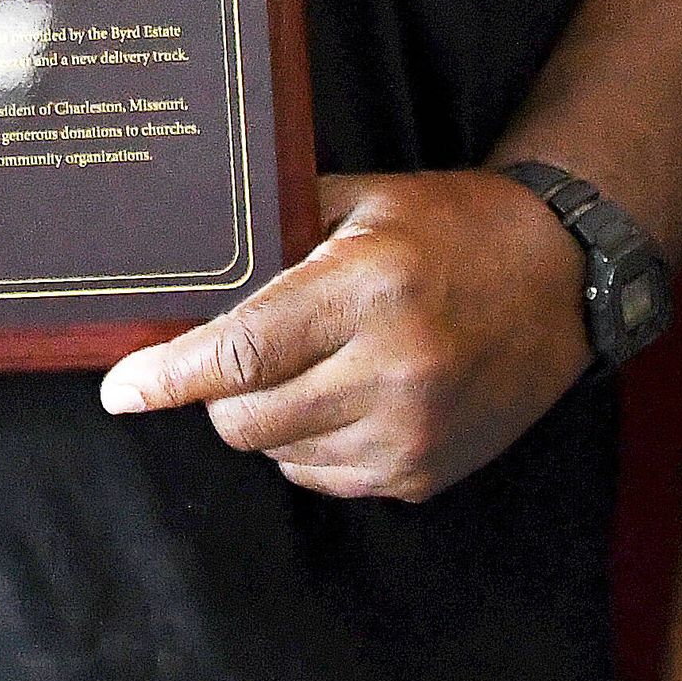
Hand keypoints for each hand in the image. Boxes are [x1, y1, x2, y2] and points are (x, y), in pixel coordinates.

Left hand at [96, 168, 586, 499]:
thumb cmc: (451, 228)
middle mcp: (392, 371)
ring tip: (314, 363)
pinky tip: (348, 394)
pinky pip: (323, 478)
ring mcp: (412, 434)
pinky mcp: (424, 476)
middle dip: (217, 394)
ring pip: (279, 454)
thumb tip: (182, 276)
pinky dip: (311, 444)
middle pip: (246, 419)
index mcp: (367, 291)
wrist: (564, 279)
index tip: (118, 391)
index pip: (240, 353)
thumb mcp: (362, 202)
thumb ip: (274, 232)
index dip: (167, 377)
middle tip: (236, 354)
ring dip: (269, 417)